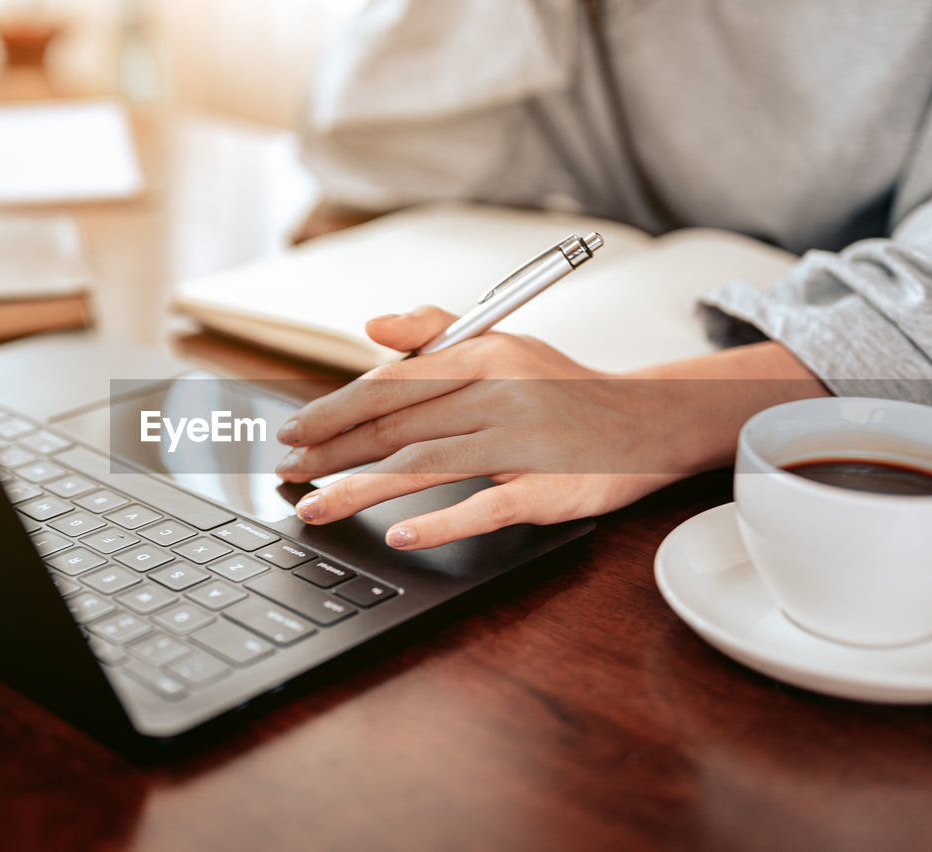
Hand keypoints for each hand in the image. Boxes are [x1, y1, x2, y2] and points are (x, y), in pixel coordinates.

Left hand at [274, 305, 828, 549]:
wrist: (644, 422)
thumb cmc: (558, 387)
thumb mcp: (502, 341)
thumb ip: (433, 330)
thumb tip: (369, 328)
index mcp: (483, 354)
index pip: (391, 382)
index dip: (333, 409)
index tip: (293, 433)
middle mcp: (499, 392)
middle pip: (396, 426)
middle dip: (331, 454)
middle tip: (286, 476)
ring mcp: (523, 443)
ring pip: (424, 463)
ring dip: (360, 489)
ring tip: (314, 509)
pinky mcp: (546, 489)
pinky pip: (484, 506)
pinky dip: (439, 522)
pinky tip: (400, 536)